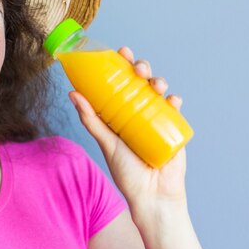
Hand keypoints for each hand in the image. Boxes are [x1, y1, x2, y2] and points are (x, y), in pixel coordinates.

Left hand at [69, 46, 186, 208]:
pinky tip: (171, 100)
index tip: (120, 52)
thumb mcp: (107, 143)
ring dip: (158, 81)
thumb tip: (72, 93)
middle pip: (142, 82)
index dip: (121, 64)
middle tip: (138, 68)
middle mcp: (139, 111)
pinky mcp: (173, 128)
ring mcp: (157, 118)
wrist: (152, 197)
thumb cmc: (127, 173)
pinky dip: (174, 101)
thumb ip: (91, 120)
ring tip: (155, 85)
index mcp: (121, 111)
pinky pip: (175, 109)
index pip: (121, 82)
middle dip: (142, 68)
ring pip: (159, 91)